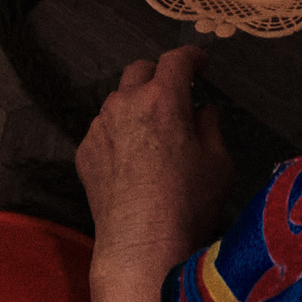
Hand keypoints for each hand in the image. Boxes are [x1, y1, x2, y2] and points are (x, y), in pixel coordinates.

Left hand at [78, 46, 232, 292]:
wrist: (141, 245)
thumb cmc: (187, 205)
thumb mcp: (217, 164)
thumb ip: (210, 127)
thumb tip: (203, 111)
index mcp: (163, 99)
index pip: (176, 60)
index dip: (191, 56)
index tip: (200, 61)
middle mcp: (126, 104)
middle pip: (139, 71)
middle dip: (159, 75)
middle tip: (175, 93)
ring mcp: (100, 127)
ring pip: (117, 101)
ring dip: (135, 105)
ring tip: (152, 132)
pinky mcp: (84, 152)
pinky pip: (103, 131)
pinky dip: (118, 134)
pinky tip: (132, 161)